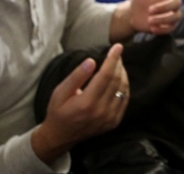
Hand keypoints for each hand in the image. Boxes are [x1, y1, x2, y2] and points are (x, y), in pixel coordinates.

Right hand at [32, 43, 128, 163]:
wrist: (60, 137)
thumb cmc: (58, 111)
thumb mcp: (60, 92)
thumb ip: (76, 76)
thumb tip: (91, 61)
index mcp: (87, 103)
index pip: (106, 75)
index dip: (113, 59)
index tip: (118, 46)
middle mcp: (101, 111)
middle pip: (116, 80)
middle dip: (118, 63)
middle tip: (117, 53)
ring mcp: (109, 118)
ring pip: (123, 89)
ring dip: (123, 73)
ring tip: (118, 63)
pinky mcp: (114, 122)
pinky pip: (124, 100)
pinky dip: (124, 86)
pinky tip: (120, 78)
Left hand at [128, 0, 182, 35]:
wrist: (132, 13)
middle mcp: (172, 2)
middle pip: (177, 3)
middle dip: (164, 7)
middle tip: (150, 10)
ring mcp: (171, 14)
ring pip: (176, 17)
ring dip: (163, 19)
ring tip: (149, 20)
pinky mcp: (168, 25)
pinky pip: (171, 28)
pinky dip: (162, 29)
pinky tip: (152, 28)